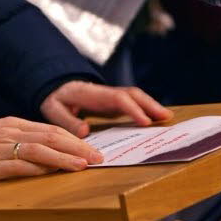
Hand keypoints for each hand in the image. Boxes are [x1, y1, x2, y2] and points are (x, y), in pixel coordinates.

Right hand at [0, 116, 102, 183]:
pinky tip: (53, 172)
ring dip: (64, 157)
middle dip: (78, 147)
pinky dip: (39, 168)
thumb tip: (51, 151)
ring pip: (40, 149)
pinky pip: (20, 165)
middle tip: (98, 156)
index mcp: (16, 123)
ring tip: (83, 164)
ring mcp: (3, 147)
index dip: (74, 139)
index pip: (52, 130)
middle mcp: (12, 131)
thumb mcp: (1, 133)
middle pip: (51, 137)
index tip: (92, 148)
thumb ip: (24, 139)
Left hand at [40, 80, 172, 136]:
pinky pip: (132, 104)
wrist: (56, 88)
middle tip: (166, 118)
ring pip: (135, 97)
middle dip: (149, 104)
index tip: (145, 122)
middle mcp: (105, 92)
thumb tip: (85, 131)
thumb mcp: (53, 110)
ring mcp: (110, 97)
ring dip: (151, 106)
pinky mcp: (113, 103)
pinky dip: (145, 110)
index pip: (117, 98)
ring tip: (167, 119)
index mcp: (92, 93)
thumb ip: (67, 121)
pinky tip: (156, 120)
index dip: (132, 109)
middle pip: (131, 93)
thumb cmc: (55, 99)